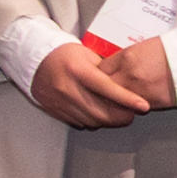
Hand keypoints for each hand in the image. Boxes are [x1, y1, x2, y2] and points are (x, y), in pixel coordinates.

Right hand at [26, 40, 154, 130]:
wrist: (33, 59)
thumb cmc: (64, 55)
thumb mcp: (87, 55)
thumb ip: (105, 71)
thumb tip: (126, 85)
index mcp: (78, 70)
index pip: (107, 88)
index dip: (127, 99)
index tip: (143, 106)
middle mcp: (67, 87)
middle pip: (100, 111)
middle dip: (121, 116)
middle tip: (131, 114)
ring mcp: (59, 101)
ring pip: (91, 120)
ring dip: (107, 121)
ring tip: (115, 114)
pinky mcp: (54, 110)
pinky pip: (79, 122)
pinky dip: (92, 121)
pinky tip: (96, 114)